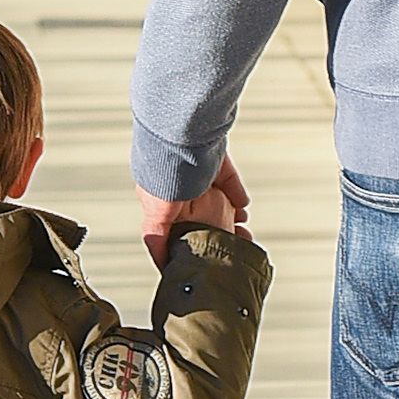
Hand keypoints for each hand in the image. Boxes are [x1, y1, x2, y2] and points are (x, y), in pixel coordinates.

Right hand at [137, 153, 248, 268]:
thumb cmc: (164, 172)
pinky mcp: (215, 160)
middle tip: (228, 243)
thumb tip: (162, 264)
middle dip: (213, 228)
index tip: (201, 254)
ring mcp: (197, 170)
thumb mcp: (156, 215)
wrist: (184, 134)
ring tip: (240, 230)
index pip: (171, 223)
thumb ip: (156, 238)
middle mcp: (177, 183)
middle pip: (198, 212)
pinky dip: (236, 194)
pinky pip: (229, 180)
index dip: (186, 239)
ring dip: (228, 215)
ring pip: (215, 198)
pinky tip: (243, 207)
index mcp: (160, 195)